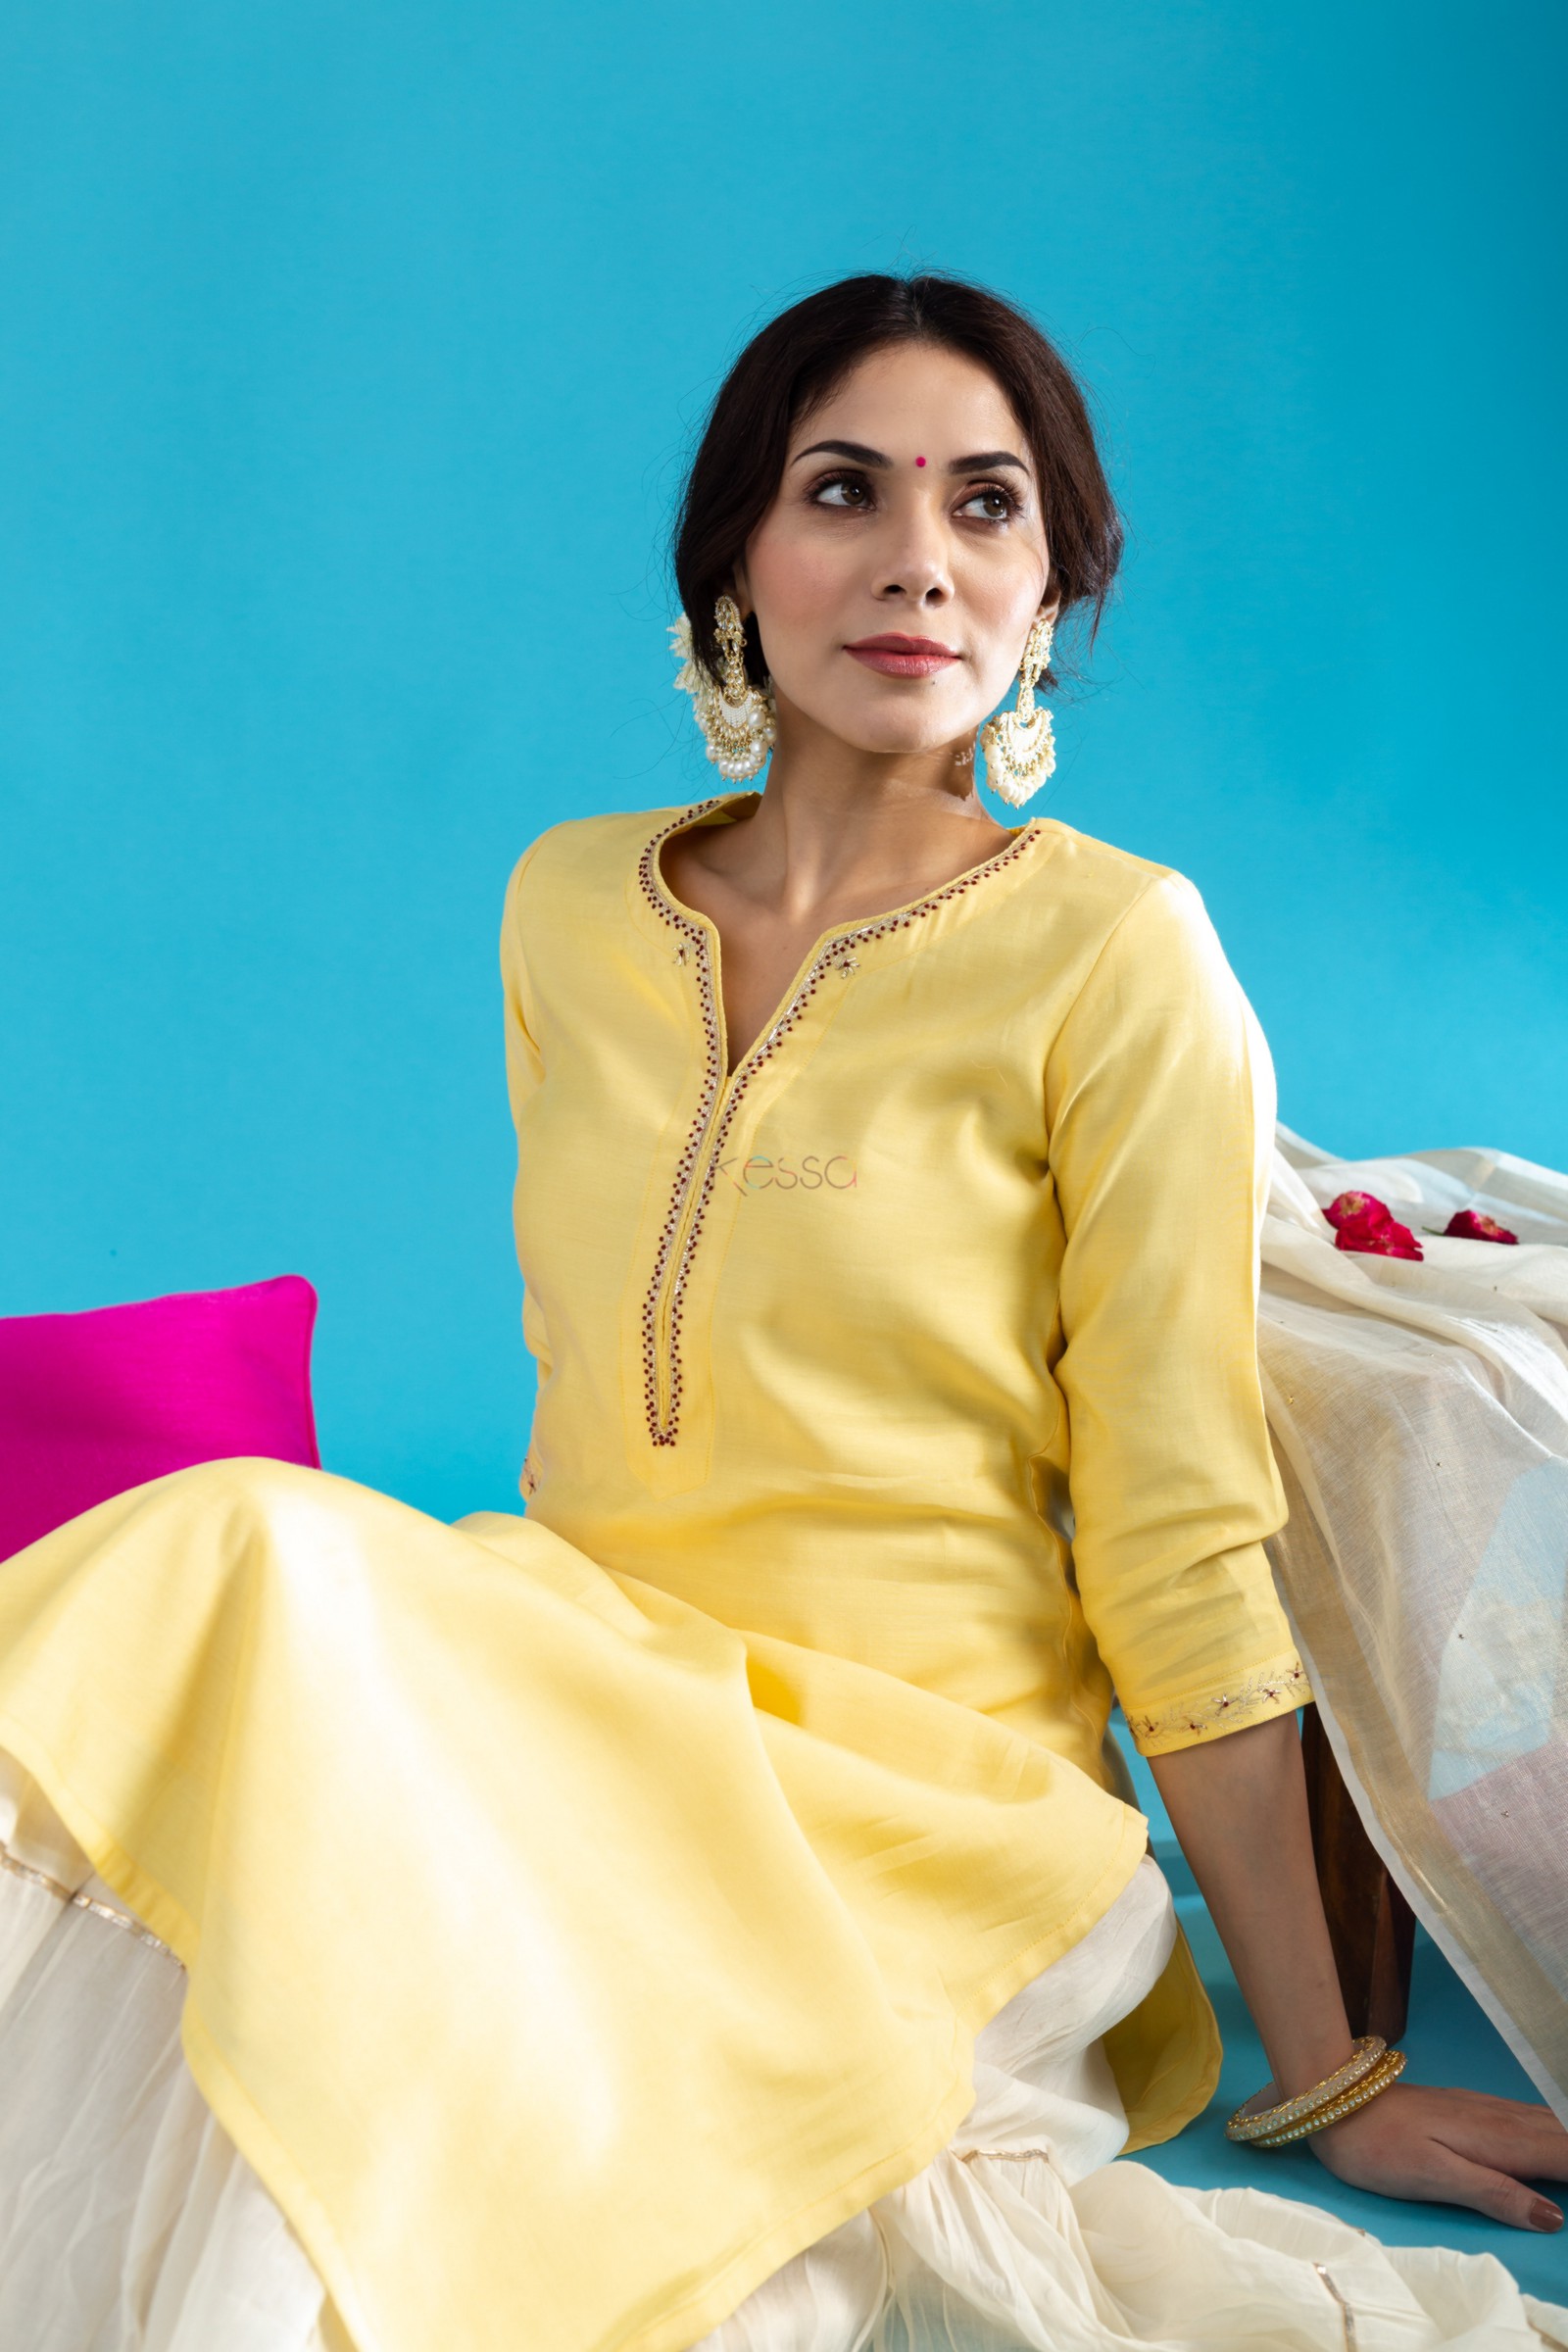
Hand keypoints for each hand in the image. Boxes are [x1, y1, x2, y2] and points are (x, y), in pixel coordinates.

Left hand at [1311, 2081, 1567, 2232]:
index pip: (1562, 2153)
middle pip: (1560, 2134)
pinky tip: (1552, 2135)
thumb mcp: (1434, 2177)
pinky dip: (1551, 2129)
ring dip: (1566, 2139)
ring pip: (1545, 2121)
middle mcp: (1497, 2118)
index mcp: (1496, 2139)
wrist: (1335, 2099)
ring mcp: (1482, 2109)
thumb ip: (1494, 2193)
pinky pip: (1526, 2116)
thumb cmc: (1378, 2146)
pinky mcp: (1468, 2107)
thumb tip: (1553, 2216)